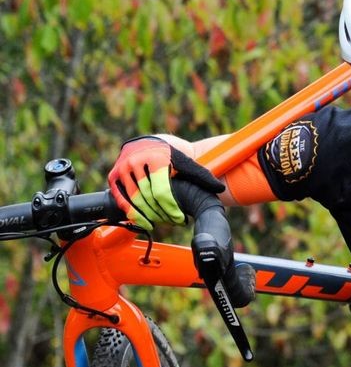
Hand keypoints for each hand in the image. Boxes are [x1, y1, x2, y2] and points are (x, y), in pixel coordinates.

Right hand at [107, 137, 224, 229]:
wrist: (152, 144)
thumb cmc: (173, 156)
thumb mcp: (188, 162)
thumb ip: (202, 176)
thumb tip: (220, 188)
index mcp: (156, 157)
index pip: (162, 192)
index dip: (171, 210)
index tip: (180, 220)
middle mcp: (136, 161)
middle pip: (148, 198)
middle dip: (162, 214)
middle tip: (173, 222)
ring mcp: (123, 168)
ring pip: (135, 201)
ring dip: (148, 216)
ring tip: (161, 222)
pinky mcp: (114, 175)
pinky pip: (121, 199)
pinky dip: (132, 213)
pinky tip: (144, 222)